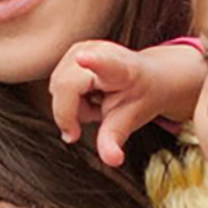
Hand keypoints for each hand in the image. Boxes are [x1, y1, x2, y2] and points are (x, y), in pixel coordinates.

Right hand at [50, 39, 205, 166]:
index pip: (106, 65)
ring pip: (57, 87)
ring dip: (72, 105)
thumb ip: (114, 140)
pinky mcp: (72, 51)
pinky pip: (57, 83)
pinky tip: (88, 95)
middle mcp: (100, 51)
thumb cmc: (140, 97)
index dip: (93, 62)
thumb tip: (112, 160)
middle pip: (65, 87)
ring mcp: (83, 47)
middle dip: (73, 112)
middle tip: (96, 115)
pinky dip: (70, 98)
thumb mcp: (130, 120)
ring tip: (96, 102)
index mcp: (122, 69)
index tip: (83, 59)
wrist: (149, 77)